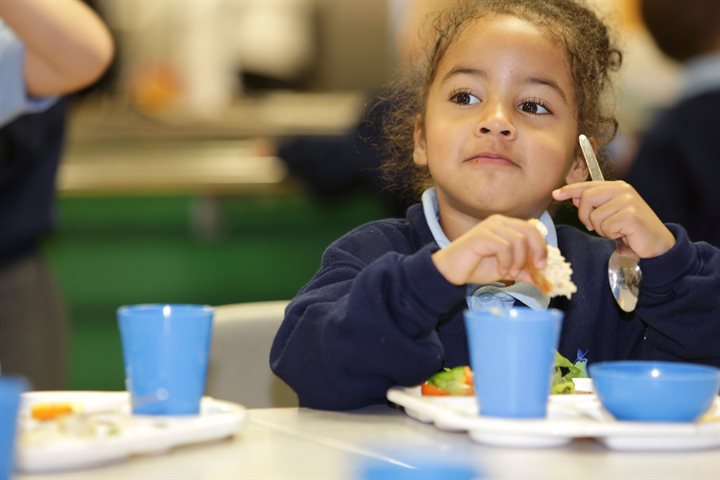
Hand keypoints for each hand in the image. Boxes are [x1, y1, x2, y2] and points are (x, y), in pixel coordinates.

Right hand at [432, 215, 547, 285]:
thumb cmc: (474, 267)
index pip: (532, 229)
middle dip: (537, 251)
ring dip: (518, 261)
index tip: (541, 266)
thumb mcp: (504, 269)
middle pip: (529, 231)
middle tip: (535, 269)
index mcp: (505, 225)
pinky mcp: (482, 236)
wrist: (450, 271)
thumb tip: (540, 280)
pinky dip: (506, 262)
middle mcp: (499, 222)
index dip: (541, 247)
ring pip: (518, 240)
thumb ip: (521, 270)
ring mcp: (489, 227)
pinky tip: (501, 271)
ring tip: (509, 273)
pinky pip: (504, 247)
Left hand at [552, 181, 674, 257]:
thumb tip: (574, 197)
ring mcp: (628, 201)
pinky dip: (611, 235)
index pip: (587, 186)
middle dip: (585, 217)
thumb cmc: (631, 229)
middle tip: (596, 227)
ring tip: (616, 230)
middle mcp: (622, 190)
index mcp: (617, 187)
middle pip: (586, 198)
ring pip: (595, 216)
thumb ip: (594, 204)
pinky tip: (623, 235)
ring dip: (601, 229)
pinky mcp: (631, 215)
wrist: (656, 244)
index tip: (555, 194)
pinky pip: (606, 227)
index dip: (569, 190)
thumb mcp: (610, 213)